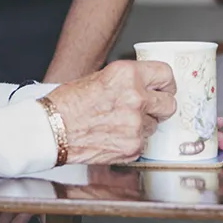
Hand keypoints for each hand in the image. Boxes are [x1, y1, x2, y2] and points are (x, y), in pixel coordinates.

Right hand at [45, 59, 177, 165]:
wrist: (52, 129)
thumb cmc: (68, 103)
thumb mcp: (100, 77)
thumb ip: (127, 81)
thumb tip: (146, 85)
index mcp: (127, 75)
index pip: (166, 75)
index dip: (166, 83)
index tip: (164, 88)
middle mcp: (136, 98)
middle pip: (169, 104)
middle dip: (160, 106)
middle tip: (148, 107)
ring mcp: (136, 125)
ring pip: (155, 125)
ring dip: (143, 124)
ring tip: (119, 122)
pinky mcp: (133, 147)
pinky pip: (143, 143)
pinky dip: (133, 140)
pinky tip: (114, 135)